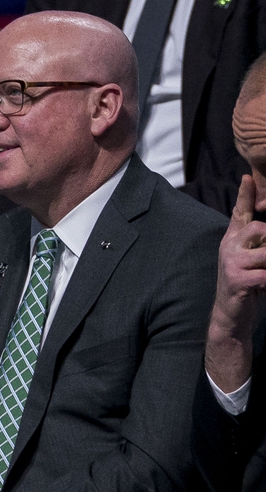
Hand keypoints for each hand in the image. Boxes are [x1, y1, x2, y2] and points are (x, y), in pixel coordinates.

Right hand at [206, 176, 265, 391]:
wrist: (231, 314)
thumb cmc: (247, 284)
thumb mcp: (252, 259)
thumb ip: (259, 242)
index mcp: (233, 239)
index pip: (240, 212)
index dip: (245, 195)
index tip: (247, 177)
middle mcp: (228, 246)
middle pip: (261, 228)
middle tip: (262, 260)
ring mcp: (231, 262)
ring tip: (262, 274)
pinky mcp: (238, 278)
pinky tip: (263, 287)